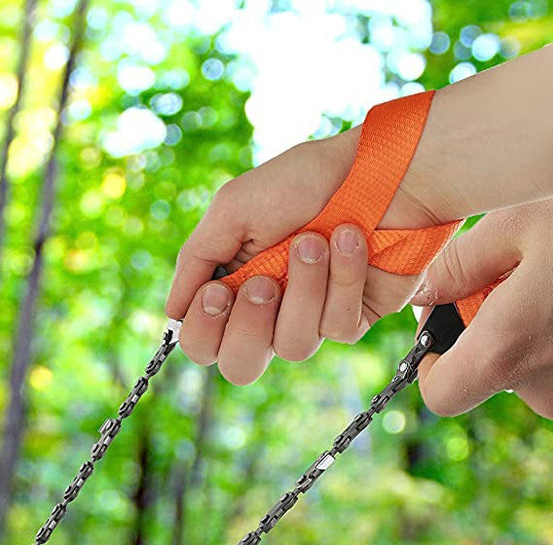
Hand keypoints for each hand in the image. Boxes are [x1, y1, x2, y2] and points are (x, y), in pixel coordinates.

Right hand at [166, 128, 443, 385]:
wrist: (381, 170)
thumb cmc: (306, 181)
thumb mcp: (235, 207)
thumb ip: (197, 259)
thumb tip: (172, 312)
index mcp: (232, 287)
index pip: (202, 343)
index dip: (205, 330)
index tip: (218, 293)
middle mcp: (268, 311)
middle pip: (240, 367)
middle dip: (251, 326)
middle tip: (265, 282)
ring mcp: (310, 318)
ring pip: (292, 347)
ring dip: (304, 288)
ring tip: (317, 240)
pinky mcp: (352, 318)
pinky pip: (336, 326)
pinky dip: (343, 278)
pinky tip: (351, 240)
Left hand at [413, 181, 552, 419]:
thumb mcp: (518, 222)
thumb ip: (457, 265)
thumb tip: (423, 291)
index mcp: (504, 354)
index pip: (438, 394)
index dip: (431, 361)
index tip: (447, 317)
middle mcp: (539, 392)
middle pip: (488, 373)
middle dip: (491, 327)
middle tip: (522, 270)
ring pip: (532, 369)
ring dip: (535, 329)